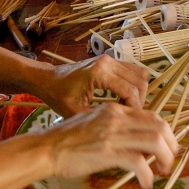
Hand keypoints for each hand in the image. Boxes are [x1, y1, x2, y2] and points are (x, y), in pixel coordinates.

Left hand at [34, 55, 149, 116]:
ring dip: (138, 92)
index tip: (130, 122)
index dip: (135, 108)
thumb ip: (99, 118)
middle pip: (140, 81)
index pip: (131, 91)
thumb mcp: (76, 112)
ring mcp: (110, 59)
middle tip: (129, 115)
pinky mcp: (110, 60)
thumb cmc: (59, 96)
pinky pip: (132, 71)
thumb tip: (122, 128)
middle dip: (139, 100)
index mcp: (100, 73)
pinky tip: (121, 98)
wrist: (48, 79)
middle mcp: (108, 62)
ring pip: (140, 74)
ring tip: (125, 107)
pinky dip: (133, 85)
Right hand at [45, 103, 177, 188]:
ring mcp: (112, 134)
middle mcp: (117, 117)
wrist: (46, 148)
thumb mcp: (96, 123)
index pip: (153, 116)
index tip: (166, 148)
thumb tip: (140, 143)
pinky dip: (147, 175)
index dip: (166, 134)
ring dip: (164, 159)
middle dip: (171, 146)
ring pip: (154, 142)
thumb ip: (118, 127)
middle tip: (168, 162)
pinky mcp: (107, 152)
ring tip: (161, 172)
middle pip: (160, 126)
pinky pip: (138, 163)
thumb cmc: (68, 140)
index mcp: (115, 109)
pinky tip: (145, 184)